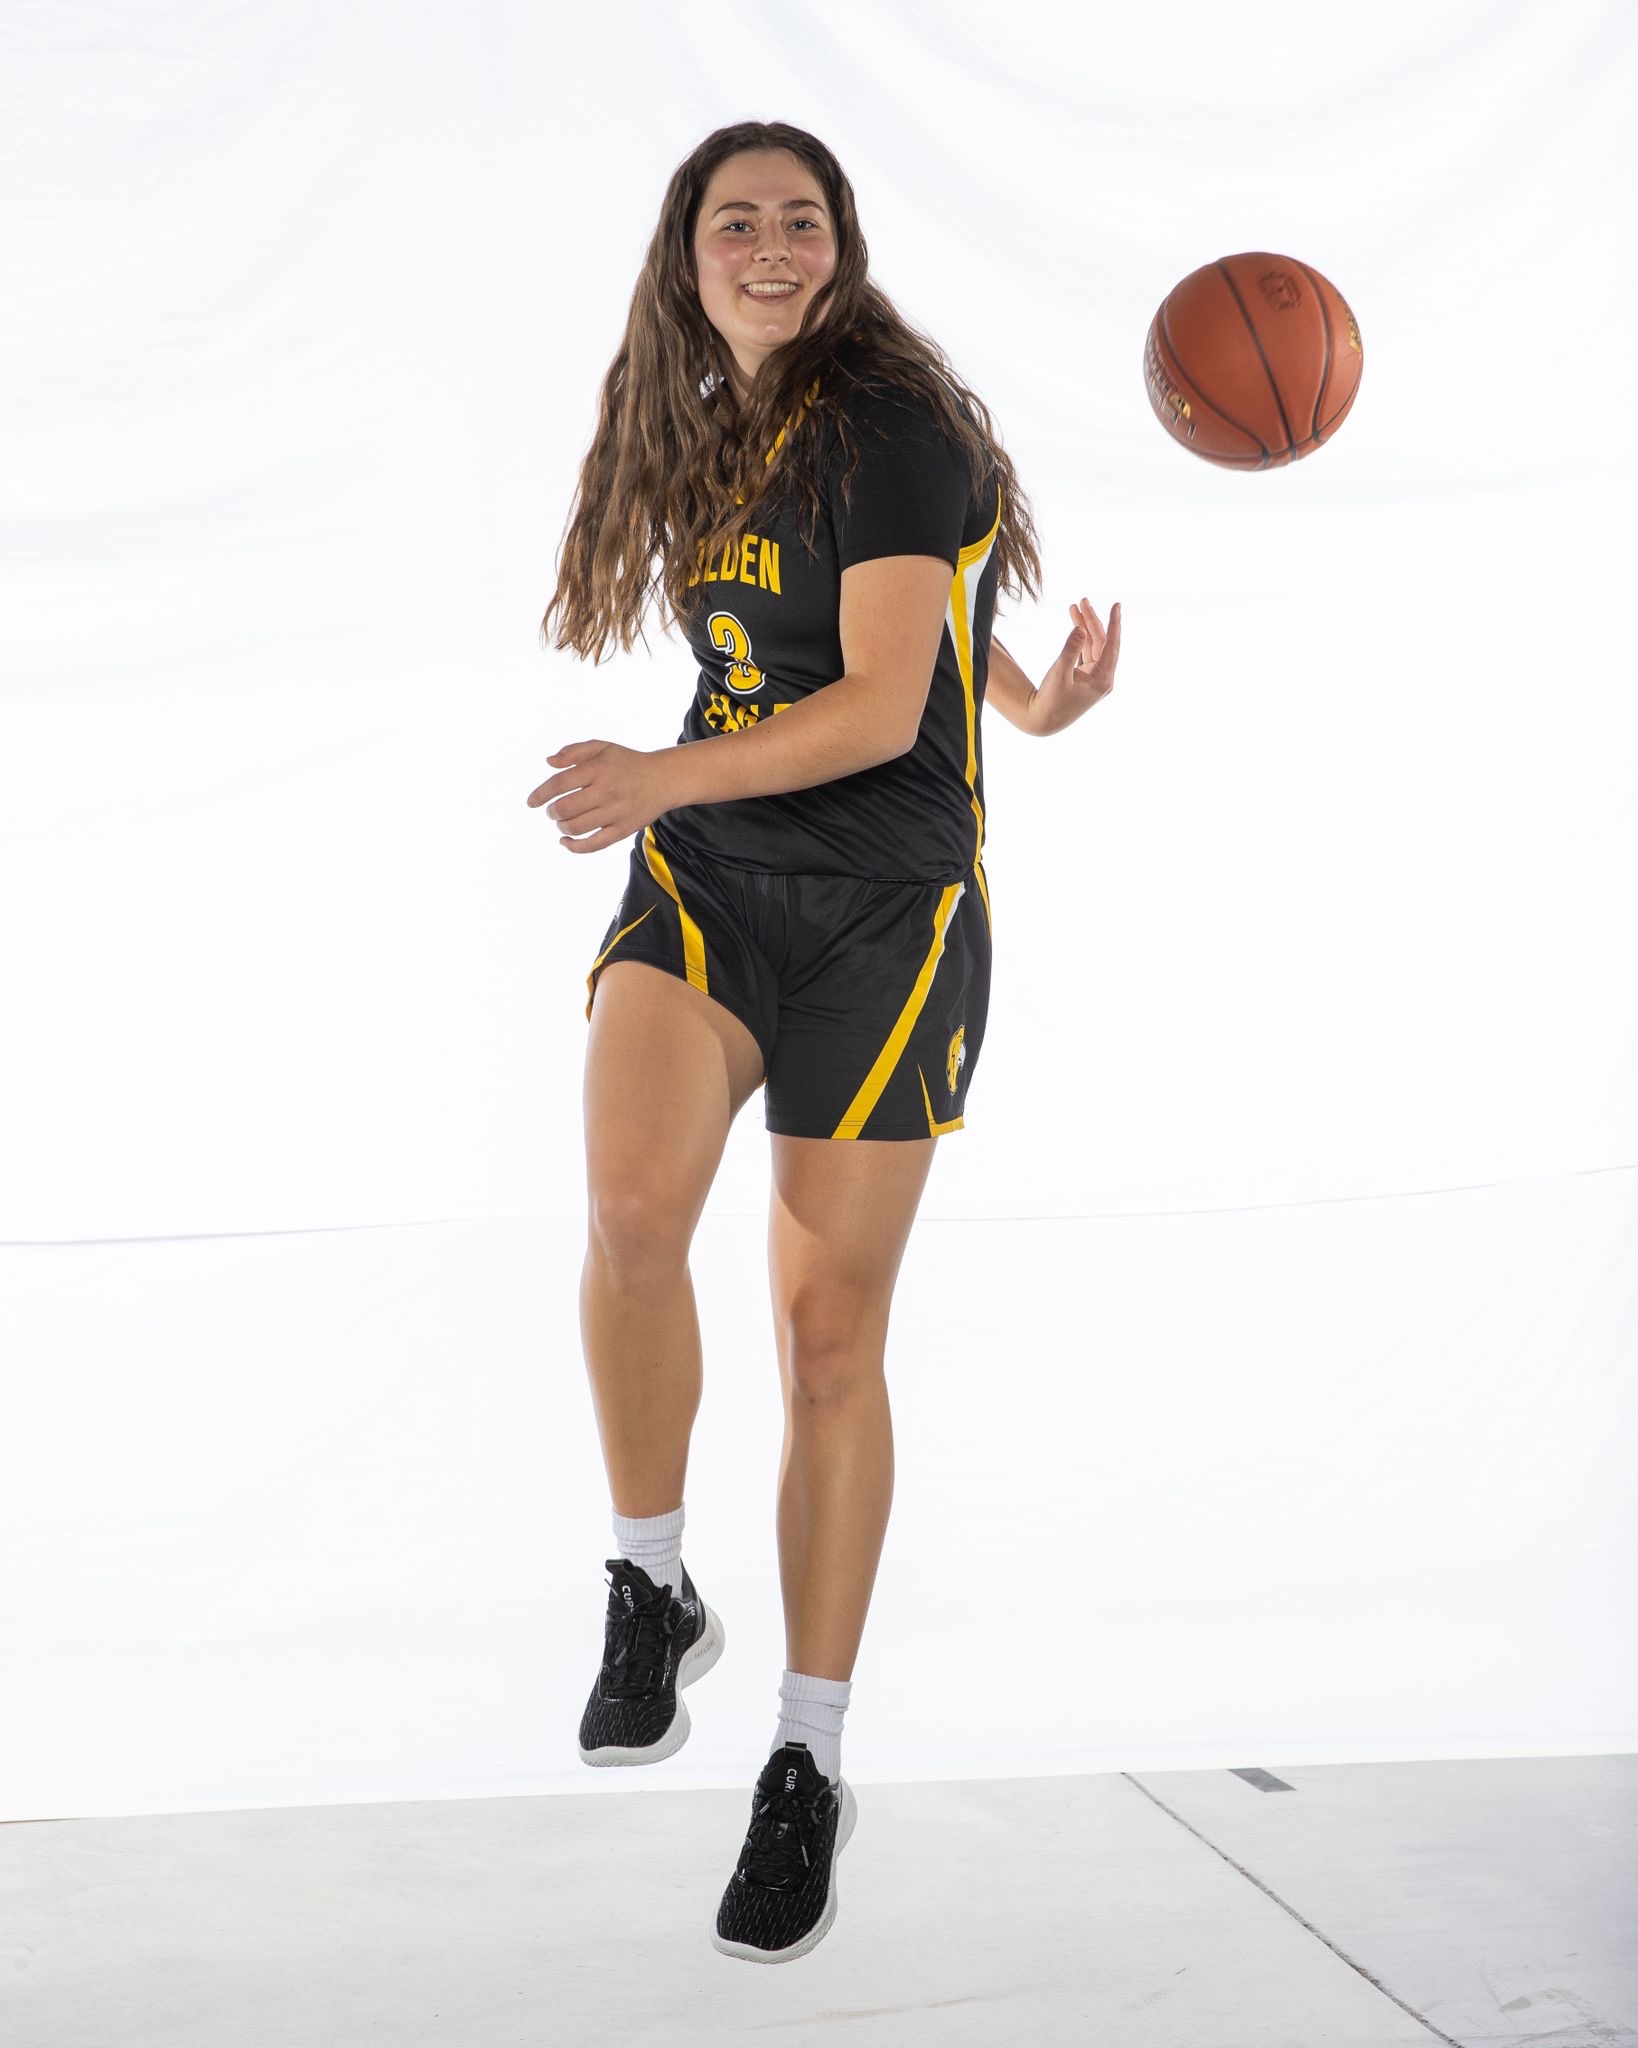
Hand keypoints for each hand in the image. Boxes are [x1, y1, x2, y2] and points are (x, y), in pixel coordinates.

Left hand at [525, 740, 677, 853]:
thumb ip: (574, 752)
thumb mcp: (603, 748)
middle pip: (565, 808)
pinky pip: (594, 845)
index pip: (559, 783)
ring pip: (577, 827)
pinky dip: (574, 847)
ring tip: (563, 822)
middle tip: (553, 811)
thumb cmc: (627, 763)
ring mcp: (616, 812)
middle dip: (552, 812)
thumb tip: (549, 762)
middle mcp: (606, 791)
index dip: (541, 794)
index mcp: (598, 769)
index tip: (532, 802)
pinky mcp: (623, 830)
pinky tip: (565, 841)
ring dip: (562, 827)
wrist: (663, 779)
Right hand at [1027, 597, 1120, 736]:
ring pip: (1092, 646)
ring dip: (1084, 627)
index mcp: (1103, 679)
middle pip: (1101, 642)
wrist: (1043, 720)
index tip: (1116, 605)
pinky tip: (1075, 624)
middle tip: (1083, 600)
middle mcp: (1102, 678)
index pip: (1111, 645)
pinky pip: (1086, 653)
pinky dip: (1079, 639)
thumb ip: (1070, 649)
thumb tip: (1080, 629)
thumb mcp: (1060, 673)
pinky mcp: (1085, 677)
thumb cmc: (1051, 699)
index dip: (1113, 623)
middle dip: (1092, 621)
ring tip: (1074, 608)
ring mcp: (1094, 677)